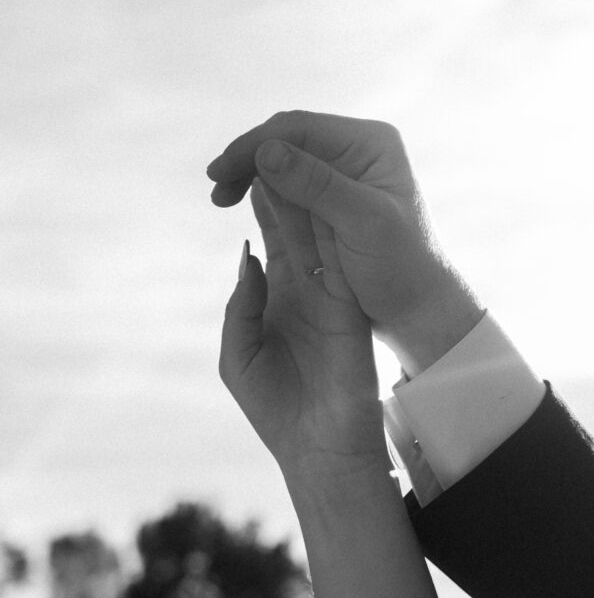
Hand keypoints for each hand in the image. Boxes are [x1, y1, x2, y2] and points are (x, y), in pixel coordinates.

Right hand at [207, 111, 483, 375]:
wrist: (422, 311)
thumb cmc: (402, 269)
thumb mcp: (361, 225)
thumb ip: (316, 185)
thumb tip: (265, 150)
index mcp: (370, 144)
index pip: (298, 129)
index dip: (253, 146)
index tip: (219, 174)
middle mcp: (358, 151)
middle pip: (288, 140)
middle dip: (249, 160)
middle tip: (216, 191)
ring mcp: (346, 175)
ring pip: (285, 162)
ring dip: (253, 177)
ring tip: (222, 199)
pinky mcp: (336, 201)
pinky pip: (292, 186)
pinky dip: (267, 194)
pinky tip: (245, 204)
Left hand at [219, 183, 388, 480]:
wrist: (320, 448)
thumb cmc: (273, 409)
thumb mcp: (239, 353)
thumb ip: (242, 305)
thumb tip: (248, 254)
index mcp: (279, 300)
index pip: (274, 242)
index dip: (262, 208)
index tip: (250, 171)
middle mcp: (308, 291)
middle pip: (298, 229)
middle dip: (285, 192)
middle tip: (276, 149)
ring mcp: (332, 297)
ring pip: (320, 239)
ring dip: (308, 201)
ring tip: (295, 160)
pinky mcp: (350, 309)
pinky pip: (341, 262)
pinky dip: (332, 231)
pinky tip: (321, 198)